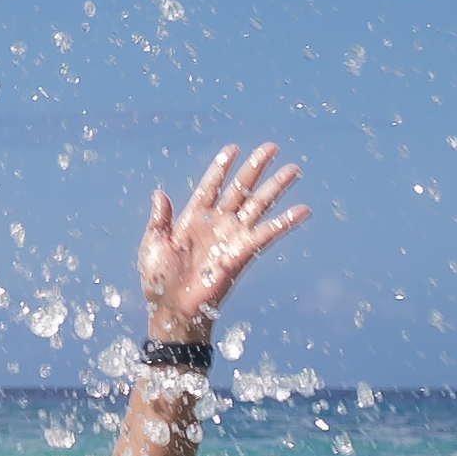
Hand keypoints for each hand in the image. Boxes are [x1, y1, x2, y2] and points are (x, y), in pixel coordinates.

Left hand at [138, 141, 309, 335]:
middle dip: (255, 168)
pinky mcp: (244, 252)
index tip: (233, 149)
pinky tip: (303, 209)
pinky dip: (285, 222)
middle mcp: (217, 223)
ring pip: (258, 204)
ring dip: (276, 187)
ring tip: (293, 169)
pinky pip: (268, 233)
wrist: (173, 308)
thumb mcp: (153, 244)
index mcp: (193, 218)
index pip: (211, 185)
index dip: (222, 167)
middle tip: (271, 147)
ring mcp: (232, 236)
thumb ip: (159, 218)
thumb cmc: (159, 280)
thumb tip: (159, 193)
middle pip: (240, 188)